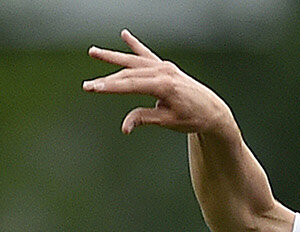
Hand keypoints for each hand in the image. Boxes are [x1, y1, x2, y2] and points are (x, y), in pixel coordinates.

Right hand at [83, 31, 235, 136]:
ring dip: (113, 57)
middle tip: (87, 86)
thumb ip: (145, 119)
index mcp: (164, 85)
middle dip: (106, 80)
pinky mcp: (166, 67)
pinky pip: (147, 55)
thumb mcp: (168, 122)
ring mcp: (164, 67)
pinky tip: (124, 35)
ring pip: (133, 61)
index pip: (131, 85)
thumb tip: (125, 127)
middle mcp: (163, 71)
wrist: (212, 110)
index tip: (93, 88)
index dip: (110, 87)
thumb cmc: (192, 118)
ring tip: (93, 52)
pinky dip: (135, 45)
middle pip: (128, 74)